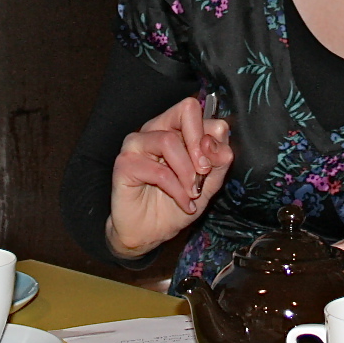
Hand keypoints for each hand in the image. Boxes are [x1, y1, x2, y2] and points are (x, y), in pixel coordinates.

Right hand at [106, 95, 232, 259]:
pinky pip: (158, 171)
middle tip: (204, 171)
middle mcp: (155, 129)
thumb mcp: (209, 183)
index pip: (198, 112)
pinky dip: (177, 190)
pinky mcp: (124, 164)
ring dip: (188, 172)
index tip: (212, 165)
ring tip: (193, 193)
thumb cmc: (176, 204)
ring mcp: (136, 143)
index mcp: (175, 127)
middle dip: (200, 142)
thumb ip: (218, 159)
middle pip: (186, 109)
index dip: (211, 136)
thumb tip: (217, 136)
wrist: (151, 232)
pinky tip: (183, 202)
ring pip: (169, 141)